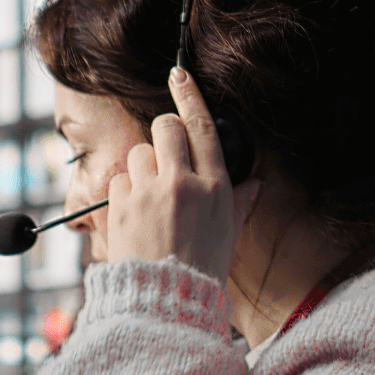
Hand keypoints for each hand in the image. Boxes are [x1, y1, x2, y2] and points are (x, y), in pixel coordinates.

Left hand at [99, 66, 262, 281]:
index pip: (203, 127)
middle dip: (163, 132)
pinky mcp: (121, 205)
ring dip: (143, 165)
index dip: (189, 95)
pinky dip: (126, 188)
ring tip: (151, 196)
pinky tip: (135, 210)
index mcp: (215, 187)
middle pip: (166, 126)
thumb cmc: (200, 270)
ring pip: (139, 151)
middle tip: (165, 155)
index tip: (178, 73)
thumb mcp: (229, 235)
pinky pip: (120, 177)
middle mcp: (182, 183)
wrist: (163, 301)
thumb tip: (254, 184)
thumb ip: (238, 203)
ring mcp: (149, 192)